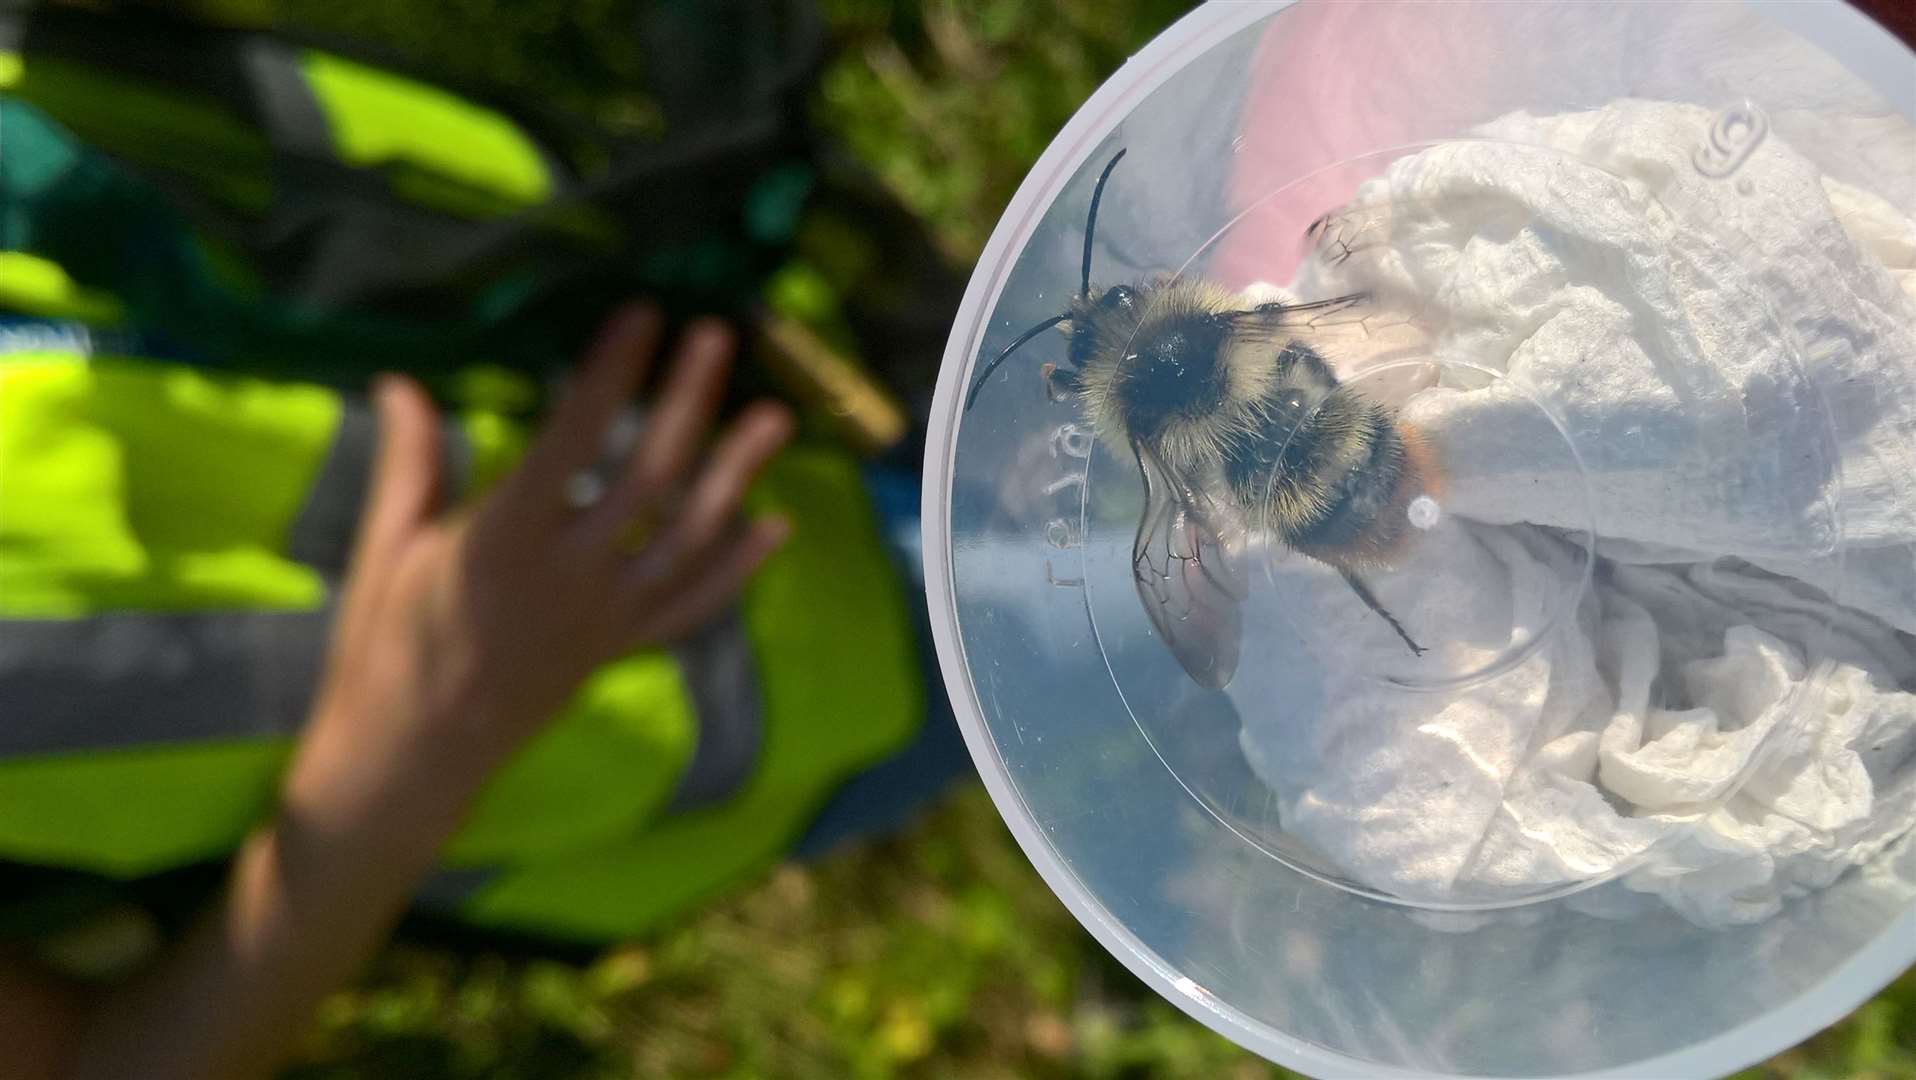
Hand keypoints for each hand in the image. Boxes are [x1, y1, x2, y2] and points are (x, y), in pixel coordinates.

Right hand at [295, 305, 793, 829]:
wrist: (413, 757)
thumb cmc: (385, 647)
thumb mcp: (388, 547)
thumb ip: (411, 463)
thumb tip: (402, 379)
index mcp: (503, 540)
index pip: (571, 438)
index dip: (611, 373)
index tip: (641, 315)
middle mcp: (569, 574)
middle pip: (648, 476)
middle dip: (687, 402)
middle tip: (717, 337)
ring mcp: (606, 615)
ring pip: (688, 536)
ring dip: (736, 474)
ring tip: (775, 418)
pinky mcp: (621, 646)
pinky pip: (692, 604)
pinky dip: (737, 567)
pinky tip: (774, 526)